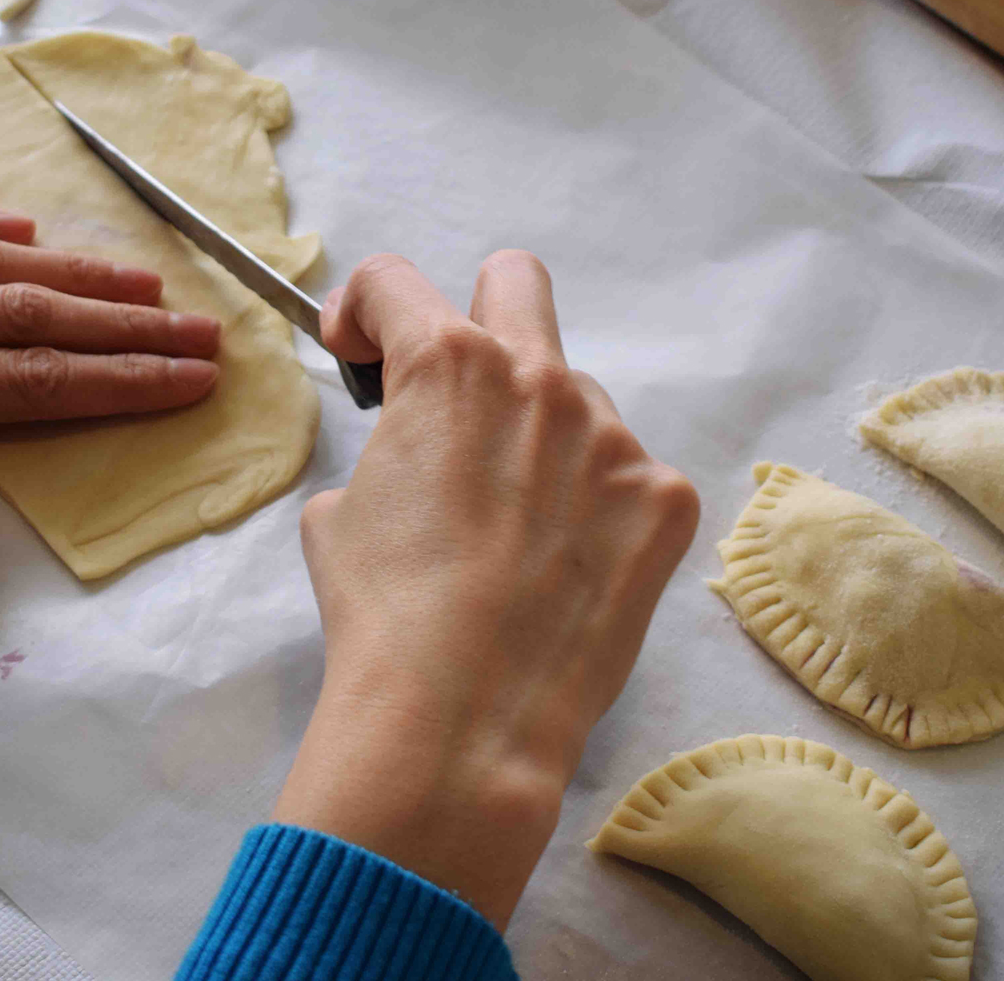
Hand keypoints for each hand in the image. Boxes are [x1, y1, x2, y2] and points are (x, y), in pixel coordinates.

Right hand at [272, 251, 699, 926]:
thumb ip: (381, 452)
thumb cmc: (384, 618)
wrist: (464, 720)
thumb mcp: (337, 517)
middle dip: (475, 315)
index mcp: (446, 366)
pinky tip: (563, 571)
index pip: (395, 283)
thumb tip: (407, 459)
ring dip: (542, 442)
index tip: (360, 352)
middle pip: (515, 283)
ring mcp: (613, 438)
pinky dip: (594, 511)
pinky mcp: (665, 499)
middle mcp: (540, 380)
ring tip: (513, 536)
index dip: (362, 310)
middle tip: (459, 392)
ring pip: (576, 402)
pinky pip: (625, 478)